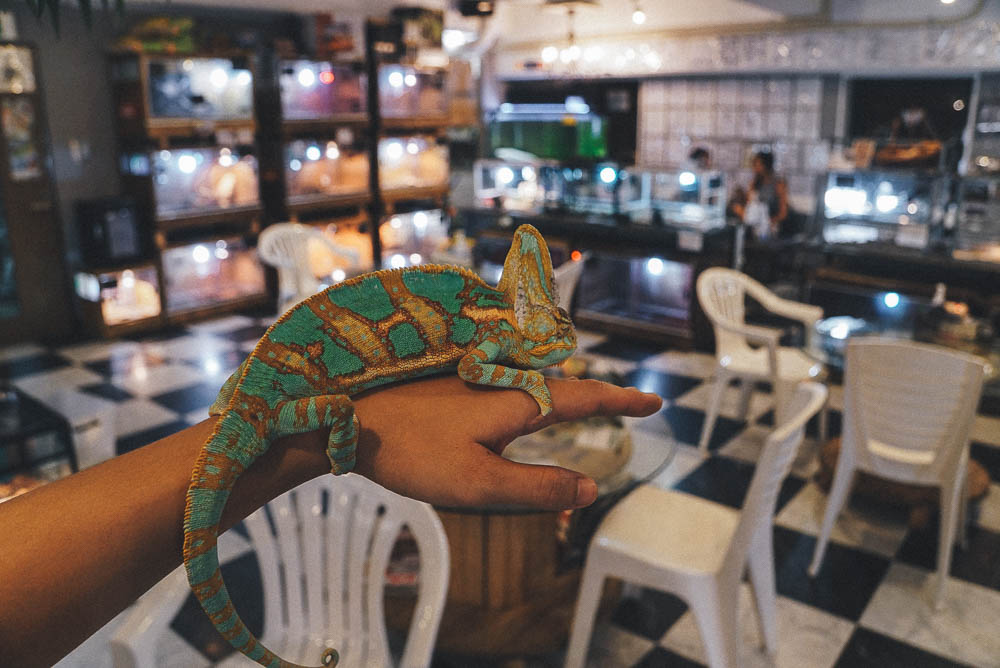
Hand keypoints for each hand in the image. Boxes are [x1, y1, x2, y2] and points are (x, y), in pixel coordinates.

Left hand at [348, 375, 661, 509]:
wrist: (348, 419)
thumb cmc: (411, 451)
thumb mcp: (479, 483)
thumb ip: (537, 487)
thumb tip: (592, 488)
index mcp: (517, 400)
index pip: (585, 397)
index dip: (621, 401)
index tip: (655, 401)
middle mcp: (502, 381)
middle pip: (564, 387)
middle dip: (599, 397)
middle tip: (628, 405)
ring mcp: (477, 380)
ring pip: (536, 385)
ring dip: (566, 395)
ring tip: (589, 406)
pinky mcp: (455, 386)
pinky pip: (511, 386)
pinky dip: (534, 396)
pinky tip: (523, 408)